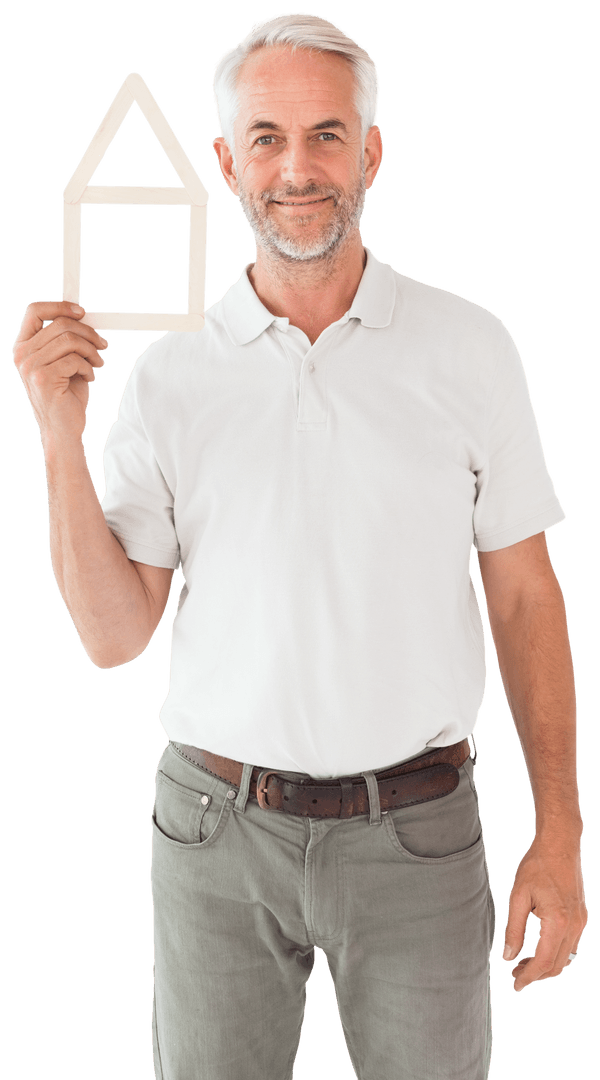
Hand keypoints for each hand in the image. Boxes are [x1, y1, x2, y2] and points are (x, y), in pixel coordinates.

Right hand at [11, 300, 108, 442]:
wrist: (62, 430)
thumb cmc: (65, 395)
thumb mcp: (65, 361)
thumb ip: (66, 339)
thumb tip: (83, 316)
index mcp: (23, 346)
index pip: (35, 311)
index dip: (60, 306)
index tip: (82, 313)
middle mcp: (22, 354)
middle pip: (60, 324)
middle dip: (88, 333)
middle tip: (102, 345)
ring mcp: (30, 366)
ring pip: (70, 340)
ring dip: (91, 351)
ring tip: (97, 364)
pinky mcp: (43, 378)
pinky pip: (75, 360)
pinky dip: (88, 368)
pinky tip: (89, 378)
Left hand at [502, 835, 587, 991]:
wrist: (559, 845)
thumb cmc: (536, 866)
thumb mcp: (518, 896)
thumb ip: (513, 929)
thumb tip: (507, 957)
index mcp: (557, 921)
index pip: (543, 961)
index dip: (528, 977)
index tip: (515, 985)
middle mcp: (574, 925)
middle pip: (557, 965)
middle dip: (535, 975)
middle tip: (514, 974)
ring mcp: (581, 922)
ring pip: (565, 958)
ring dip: (545, 966)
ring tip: (522, 963)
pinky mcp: (581, 917)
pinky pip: (570, 946)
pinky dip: (555, 954)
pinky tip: (538, 950)